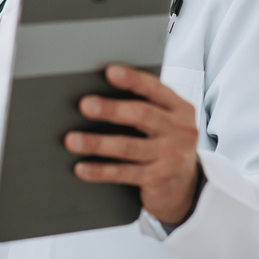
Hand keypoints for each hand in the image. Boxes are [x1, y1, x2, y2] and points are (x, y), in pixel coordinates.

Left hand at [63, 65, 200, 225]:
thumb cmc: (167, 144)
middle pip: (142, 115)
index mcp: (181, 109)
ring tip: (72, 140)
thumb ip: (146, 106)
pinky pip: (124, 173)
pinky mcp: (159, 179)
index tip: (110, 72)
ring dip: (97, 143)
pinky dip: (100, 170)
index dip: (133, 80)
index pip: (155, 89)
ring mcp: (171, 156)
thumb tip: (100, 93)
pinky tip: (81, 168)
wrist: (186, 186)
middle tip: (85, 105)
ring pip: (128, 147)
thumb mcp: (167, 122)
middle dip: (111, 109)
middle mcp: (180, 131)